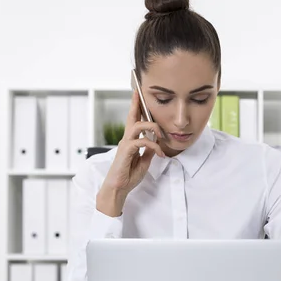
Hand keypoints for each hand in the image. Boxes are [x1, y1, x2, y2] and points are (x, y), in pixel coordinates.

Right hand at [97, 90, 164, 216]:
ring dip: (153, 127)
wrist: (119, 187)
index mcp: (130, 141)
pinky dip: (154, 146)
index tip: (139, 97)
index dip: (137, 109)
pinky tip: (160, 154)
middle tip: (140, 93)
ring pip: (139, 126)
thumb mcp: (144, 161)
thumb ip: (149, 151)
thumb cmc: (128, 175)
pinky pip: (142, 141)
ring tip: (162, 136)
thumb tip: (156, 144)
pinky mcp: (127, 150)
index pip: (134, 122)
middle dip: (136, 104)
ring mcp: (126, 143)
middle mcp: (127, 139)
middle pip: (132, 117)